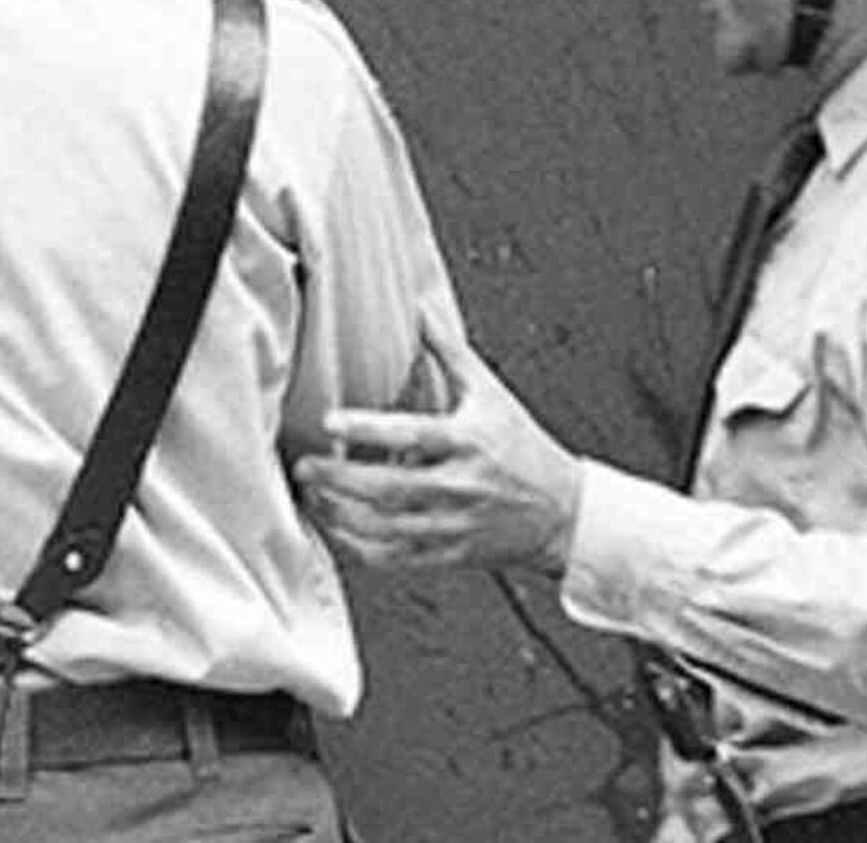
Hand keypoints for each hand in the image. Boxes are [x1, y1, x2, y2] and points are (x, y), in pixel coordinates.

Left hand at [298, 317, 583, 575]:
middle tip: (305, 465)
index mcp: (467, 442)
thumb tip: (423, 309)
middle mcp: (458, 486)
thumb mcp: (490, 393)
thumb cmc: (521, 447)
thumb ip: (451, 352)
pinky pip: (395, 558)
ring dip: (340, 514)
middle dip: (339, 478)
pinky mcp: (447, 554)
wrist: (561, 511)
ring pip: (385, 528)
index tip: (330, 421)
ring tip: (313, 494)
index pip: (412, 435)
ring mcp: (452, 525)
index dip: (369, 428)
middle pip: (389, 488)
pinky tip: (338, 529)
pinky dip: (360, 548)